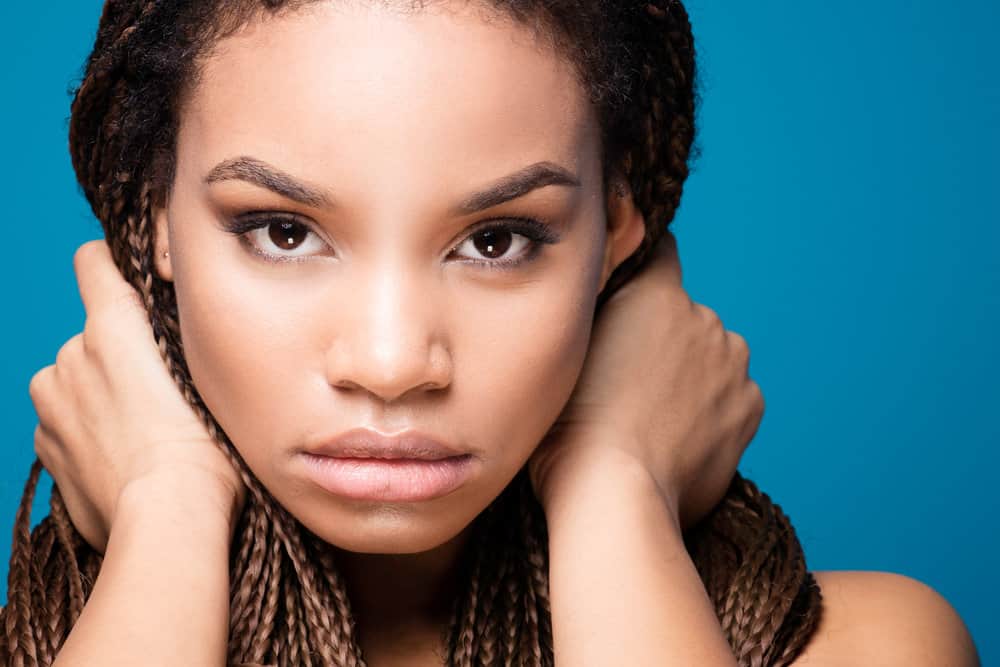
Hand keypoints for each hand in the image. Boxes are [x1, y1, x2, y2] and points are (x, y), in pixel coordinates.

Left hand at [28, 240, 244, 551]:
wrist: (168, 520)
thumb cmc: (204, 452)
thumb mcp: (208, 383)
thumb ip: (179, 350)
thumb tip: (175, 339)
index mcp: (112, 328)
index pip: (94, 264)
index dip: (109, 265)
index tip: (126, 282)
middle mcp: (70, 355)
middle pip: (94, 337)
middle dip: (120, 358)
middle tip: (162, 396)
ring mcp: (50, 402)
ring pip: (77, 381)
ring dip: (100, 396)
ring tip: (143, 434)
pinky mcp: (43, 446)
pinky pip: (65, 423)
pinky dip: (87, 433)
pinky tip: (123, 459)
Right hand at [528, 232, 762, 528]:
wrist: (612, 494)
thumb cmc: (570, 427)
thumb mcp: (566, 351)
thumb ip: (595, 314)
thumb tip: (605, 300)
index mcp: (657, 293)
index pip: (662, 249)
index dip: (644, 268)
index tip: (629, 295)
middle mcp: (704, 317)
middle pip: (684, 314)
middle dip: (663, 338)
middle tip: (625, 381)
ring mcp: (733, 364)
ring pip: (711, 356)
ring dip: (691, 374)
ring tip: (652, 418)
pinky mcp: (751, 407)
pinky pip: (731, 396)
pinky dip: (711, 410)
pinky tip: (677, 439)